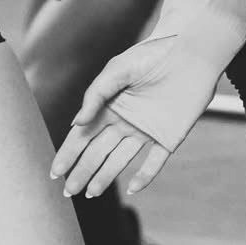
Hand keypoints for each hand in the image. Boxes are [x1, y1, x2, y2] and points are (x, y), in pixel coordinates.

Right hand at [50, 38, 183, 197]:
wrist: (190, 51)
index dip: (68, 153)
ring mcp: (145, 131)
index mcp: (109, 106)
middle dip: (82, 171)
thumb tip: (75, 125)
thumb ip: (95, 96)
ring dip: (105, 177)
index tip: (54, 171)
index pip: (83, 135)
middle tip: (68, 191)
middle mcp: (124, 122)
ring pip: (120, 160)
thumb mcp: (116, 70)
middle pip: (97, 152)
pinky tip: (133, 189)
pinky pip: (154, 162)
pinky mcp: (168, 137)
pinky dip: (144, 176)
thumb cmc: (151, 53)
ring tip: (90, 193)